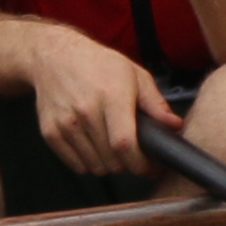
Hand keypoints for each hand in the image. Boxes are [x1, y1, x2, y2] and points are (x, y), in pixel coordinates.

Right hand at [25, 30, 171, 179]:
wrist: (54, 57)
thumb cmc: (98, 64)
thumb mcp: (134, 75)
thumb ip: (155, 103)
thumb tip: (175, 125)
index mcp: (111, 96)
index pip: (124, 144)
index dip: (140, 164)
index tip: (151, 169)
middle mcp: (86, 111)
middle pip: (112, 160)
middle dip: (128, 164)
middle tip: (133, 153)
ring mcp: (66, 123)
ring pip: (95, 167)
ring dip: (108, 165)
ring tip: (112, 147)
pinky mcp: (51, 132)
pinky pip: (75, 165)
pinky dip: (88, 163)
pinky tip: (94, 146)